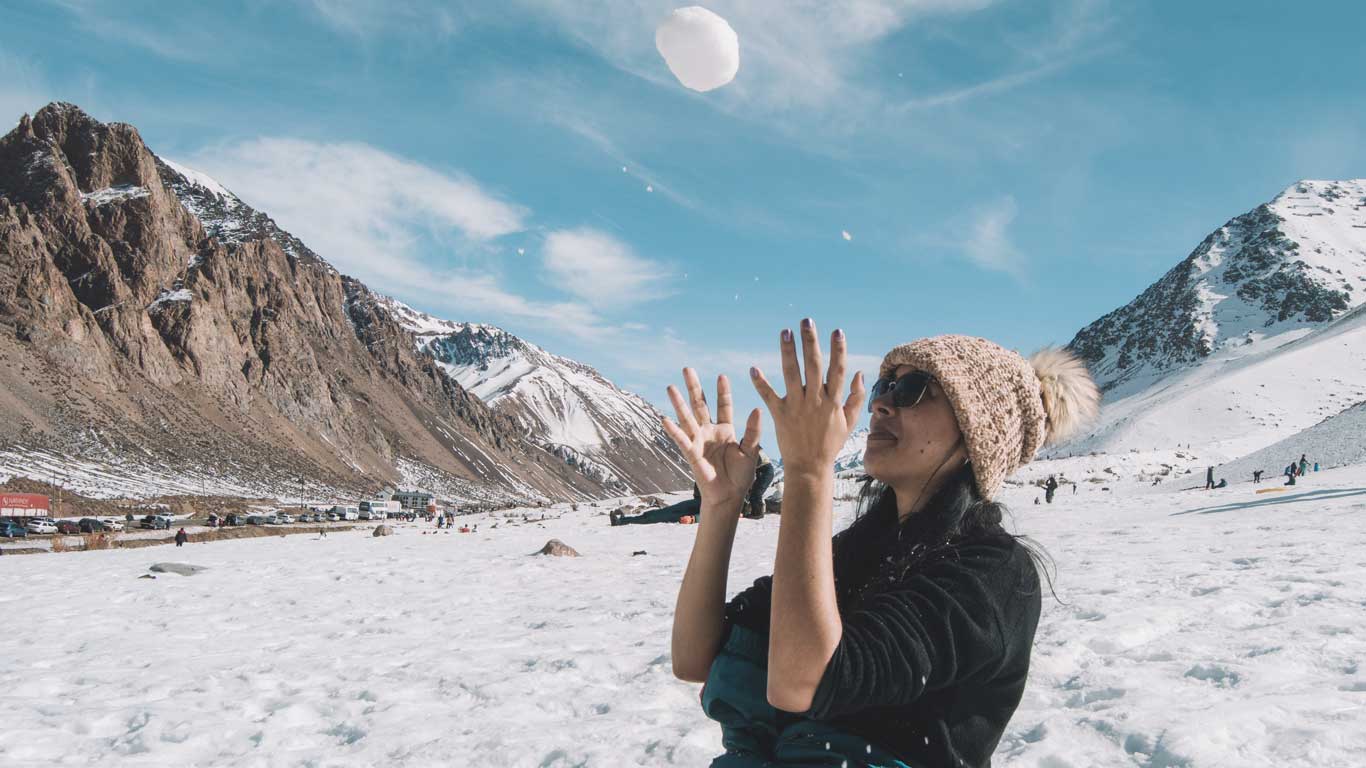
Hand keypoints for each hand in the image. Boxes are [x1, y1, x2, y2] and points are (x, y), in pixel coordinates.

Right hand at [661, 368, 762, 507]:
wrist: (729, 496)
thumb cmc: (741, 475)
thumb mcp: (751, 450)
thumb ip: (753, 430)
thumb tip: (758, 408)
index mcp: (726, 430)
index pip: (723, 405)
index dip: (722, 391)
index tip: (722, 375)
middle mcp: (710, 432)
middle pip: (700, 405)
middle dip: (694, 387)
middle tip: (687, 369)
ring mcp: (699, 441)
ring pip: (687, 417)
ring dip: (679, 403)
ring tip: (671, 386)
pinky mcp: (691, 453)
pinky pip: (681, 439)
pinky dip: (673, 430)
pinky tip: (665, 418)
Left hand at [751, 319, 865, 476]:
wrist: (810, 467)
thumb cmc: (830, 444)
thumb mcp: (848, 422)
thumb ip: (855, 398)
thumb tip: (859, 373)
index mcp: (833, 402)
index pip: (837, 371)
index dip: (838, 350)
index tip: (837, 331)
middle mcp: (815, 401)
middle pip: (813, 366)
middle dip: (810, 342)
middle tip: (806, 321)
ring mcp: (797, 408)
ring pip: (792, 375)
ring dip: (788, 352)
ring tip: (784, 331)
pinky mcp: (780, 415)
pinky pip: (769, 396)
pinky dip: (761, 383)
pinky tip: (753, 368)